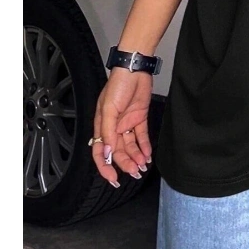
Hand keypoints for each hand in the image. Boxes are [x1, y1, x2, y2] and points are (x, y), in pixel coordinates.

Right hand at [90, 68, 153, 187]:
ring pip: (130, 146)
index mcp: (101, 126)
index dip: (104, 166)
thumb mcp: (108, 109)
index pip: (100, 152)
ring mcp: (127, 123)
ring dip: (136, 156)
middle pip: (118, 151)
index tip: (112, 178)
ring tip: (143, 165)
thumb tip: (106, 152)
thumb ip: (107, 132)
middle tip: (134, 172)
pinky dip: (144, 146)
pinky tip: (148, 155)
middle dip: (125, 163)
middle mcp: (113, 127)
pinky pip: (141, 136)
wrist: (135, 71)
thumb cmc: (117, 85)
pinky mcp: (139, 118)